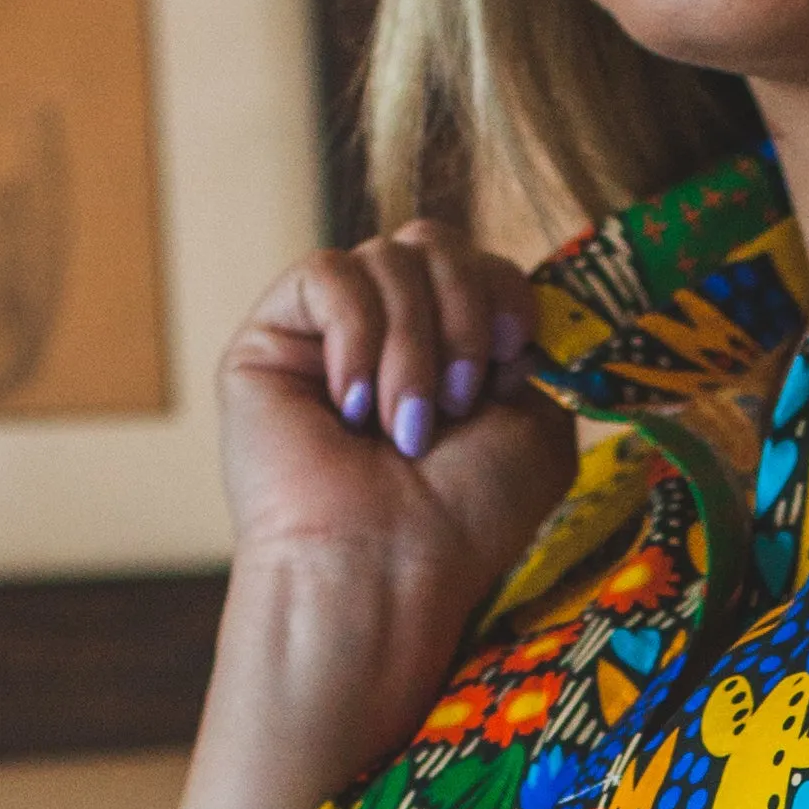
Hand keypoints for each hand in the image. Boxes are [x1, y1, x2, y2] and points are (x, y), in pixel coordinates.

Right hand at [215, 216, 574, 735]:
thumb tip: (508, 291)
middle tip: (456, 403)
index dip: (504, 294)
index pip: (479, 259)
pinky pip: (328, 274)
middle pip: (434, 240)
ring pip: (386, 256)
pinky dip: (356, 335)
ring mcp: (328, 333)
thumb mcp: (535, 426)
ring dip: (414, 345)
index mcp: (450, 349)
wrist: (383, 568)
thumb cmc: (462, 518)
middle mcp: (389, 334)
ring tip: (403, 429)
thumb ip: (530, 345)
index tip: (512, 360)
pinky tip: (352, 406)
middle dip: (463, 312)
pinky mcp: (273, 337)